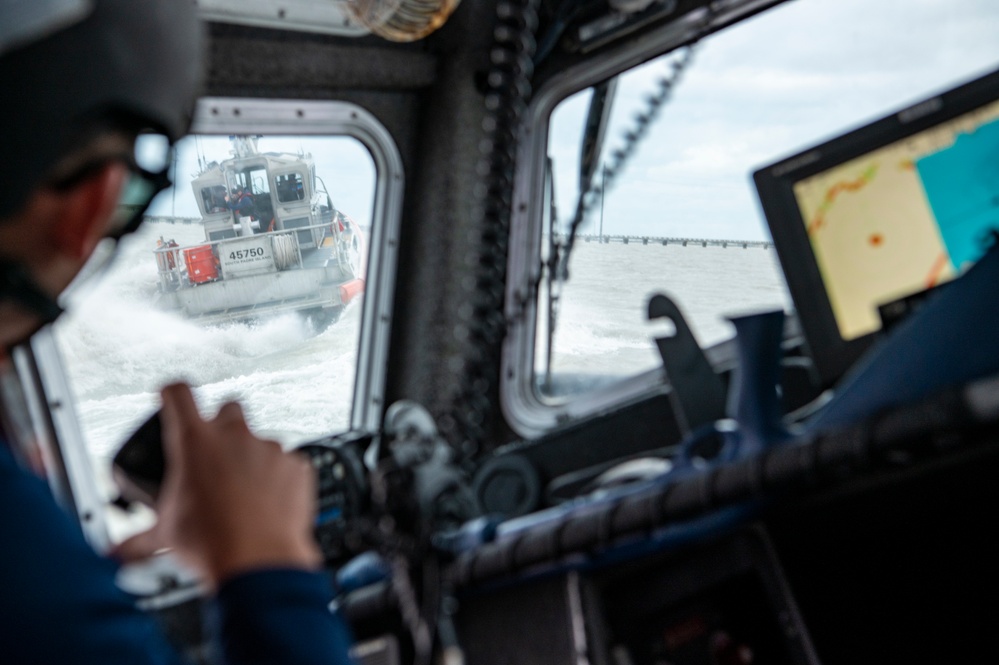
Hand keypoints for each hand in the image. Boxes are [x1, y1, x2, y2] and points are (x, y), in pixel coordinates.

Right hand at [115, 383, 321, 588]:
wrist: (259, 561)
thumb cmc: (211, 543)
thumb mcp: (165, 536)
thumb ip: (137, 539)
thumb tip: (117, 552)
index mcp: (195, 442)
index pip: (178, 394)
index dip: (173, 393)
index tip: (171, 399)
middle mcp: (235, 436)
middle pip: (228, 408)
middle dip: (222, 426)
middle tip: (216, 456)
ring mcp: (270, 448)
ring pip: (260, 440)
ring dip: (252, 458)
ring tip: (244, 492)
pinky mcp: (296, 465)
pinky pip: (287, 464)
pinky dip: (279, 479)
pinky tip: (270, 503)